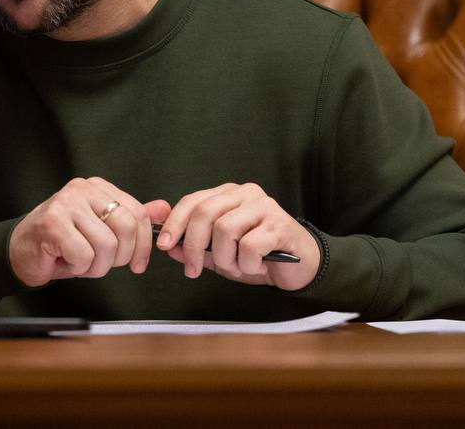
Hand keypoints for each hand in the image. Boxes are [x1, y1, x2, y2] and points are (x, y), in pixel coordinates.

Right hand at [9, 177, 170, 287]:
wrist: (21, 253)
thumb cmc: (62, 244)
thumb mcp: (102, 232)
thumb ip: (131, 220)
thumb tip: (164, 208)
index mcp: (98, 187)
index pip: (138, 213)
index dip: (143, 244)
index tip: (137, 263)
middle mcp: (82, 189)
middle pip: (126, 227)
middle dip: (120, 257)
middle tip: (103, 264)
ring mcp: (66, 203)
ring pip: (106, 245)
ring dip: (96, 266)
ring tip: (80, 261)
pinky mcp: (53, 223)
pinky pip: (84, 255)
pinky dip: (78, 267)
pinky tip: (64, 259)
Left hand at [155, 182, 319, 290]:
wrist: (301, 267)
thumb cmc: (259, 257)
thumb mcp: (221, 255)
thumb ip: (196, 249)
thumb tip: (168, 246)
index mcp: (228, 194)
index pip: (193, 201)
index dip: (175, 223)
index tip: (163, 245)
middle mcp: (245, 193)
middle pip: (205, 213)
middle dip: (193, 246)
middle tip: (193, 270)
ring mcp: (264, 206)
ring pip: (225, 230)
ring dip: (225, 259)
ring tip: (238, 267)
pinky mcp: (279, 224)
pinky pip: (249, 246)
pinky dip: (247, 264)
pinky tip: (258, 266)